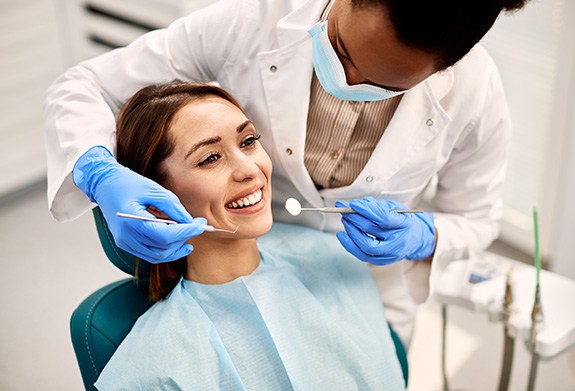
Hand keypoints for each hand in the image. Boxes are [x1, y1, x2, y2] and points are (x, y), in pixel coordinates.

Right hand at [73, 146, 206, 262]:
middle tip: (197, 226)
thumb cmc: (126, 183)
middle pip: (163, 248)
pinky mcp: (125, 243)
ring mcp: (125, 242)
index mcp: (132, 221)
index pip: (165, 235)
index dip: (186, 232)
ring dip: (176, 248)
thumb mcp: (154, 189)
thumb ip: (173, 207)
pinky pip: (149, 254)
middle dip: (183, 239)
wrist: (104, 184)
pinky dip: (165, 250)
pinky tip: (176, 242)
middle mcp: (126, 236)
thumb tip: (189, 221)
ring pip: (157, 255)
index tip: (201, 225)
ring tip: (189, 235)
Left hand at [335, 197, 435, 265]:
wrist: (414, 239)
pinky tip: (342, 235)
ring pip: (365, 245)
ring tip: (345, 219)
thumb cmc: (402, 221)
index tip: (353, 204)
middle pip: (371, 230)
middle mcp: (397, 241)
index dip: (366, 210)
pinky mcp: (380, 261)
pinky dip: (349, 244)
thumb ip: (378, 206)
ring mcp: (389, 254)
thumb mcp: (396, 208)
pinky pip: (362, 255)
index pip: (383, 218)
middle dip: (354, 219)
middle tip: (344, 210)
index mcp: (404, 224)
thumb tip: (359, 205)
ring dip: (351, 231)